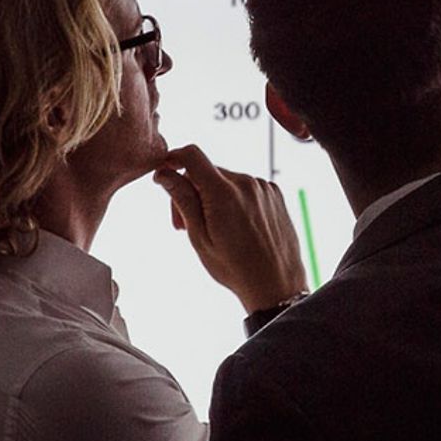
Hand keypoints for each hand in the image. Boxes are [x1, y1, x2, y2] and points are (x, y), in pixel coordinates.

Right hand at [154, 145, 307, 313]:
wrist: (276, 284)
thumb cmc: (235, 267)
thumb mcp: (199, 237)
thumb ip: (182, 200)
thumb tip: (164, 173)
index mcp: (224, 193)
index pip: (192, 155)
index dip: (173, 160)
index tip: (165, 175)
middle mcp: (246, 183)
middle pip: (207, 172)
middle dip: (192, 192)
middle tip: (184, 225)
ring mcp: (263, 187)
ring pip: (226, 181)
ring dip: (214, 197)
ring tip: (215, 230)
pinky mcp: (274, 193)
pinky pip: (245, 187)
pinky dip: (235, 199)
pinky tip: (236, 226)